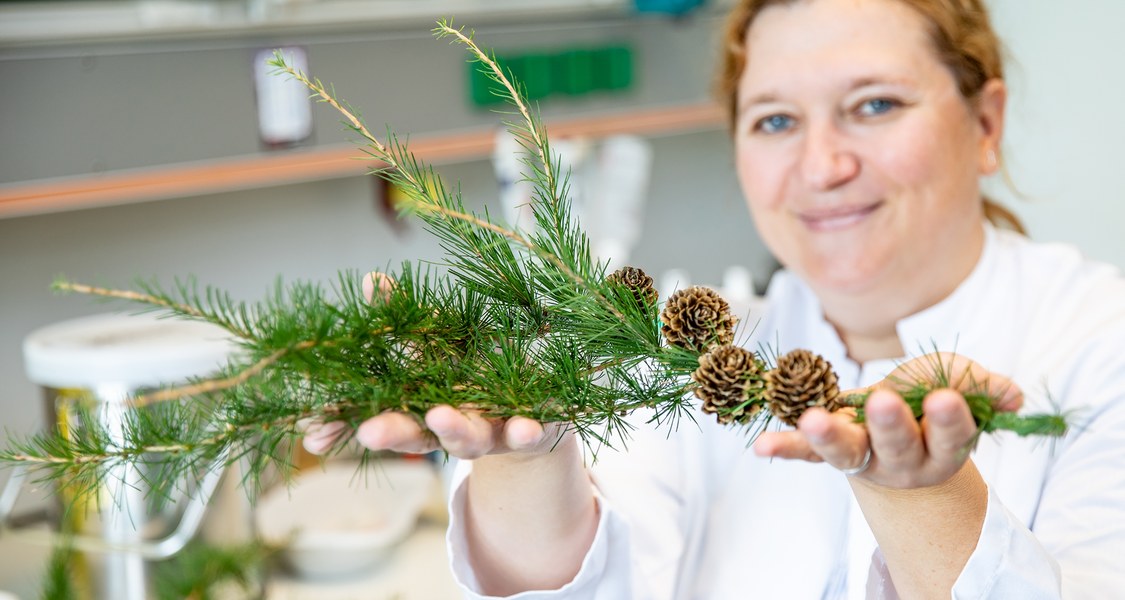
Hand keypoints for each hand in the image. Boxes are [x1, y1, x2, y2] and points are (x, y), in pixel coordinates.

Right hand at [301, 272, 564, 459]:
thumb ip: (404, 320)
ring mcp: (492, 433)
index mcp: (422, 410)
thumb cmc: (476, 380)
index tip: (313, 433)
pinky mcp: (532, 434)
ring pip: (470, 439)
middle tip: (369, 430)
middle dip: (393, 433)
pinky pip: (530, 436)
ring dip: (454, 430)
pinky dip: (526, 432)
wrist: (538, 416)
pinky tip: (526, 427)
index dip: (345, 426)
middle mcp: (452, 428)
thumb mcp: (438, 346)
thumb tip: (373, 280)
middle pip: (419, 434)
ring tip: (440, 418)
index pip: (378, 417)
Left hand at [752, 353, 1022, 488]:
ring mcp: (863, 458)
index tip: (948, 397)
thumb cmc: (930, 402)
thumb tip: (1012, 395)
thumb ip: (982, 386)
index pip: (950, 436)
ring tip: (812, 421)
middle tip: (885, 401)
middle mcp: (902, 461)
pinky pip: (805, 454)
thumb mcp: (960, 385)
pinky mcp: (828, 450)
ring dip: (830, 436)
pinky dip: (785, 449)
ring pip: (848, 453)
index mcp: (941, 447)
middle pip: (899, 447)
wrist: (897, 432)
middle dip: (893, 424)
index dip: (950, 419)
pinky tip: (761, 446)